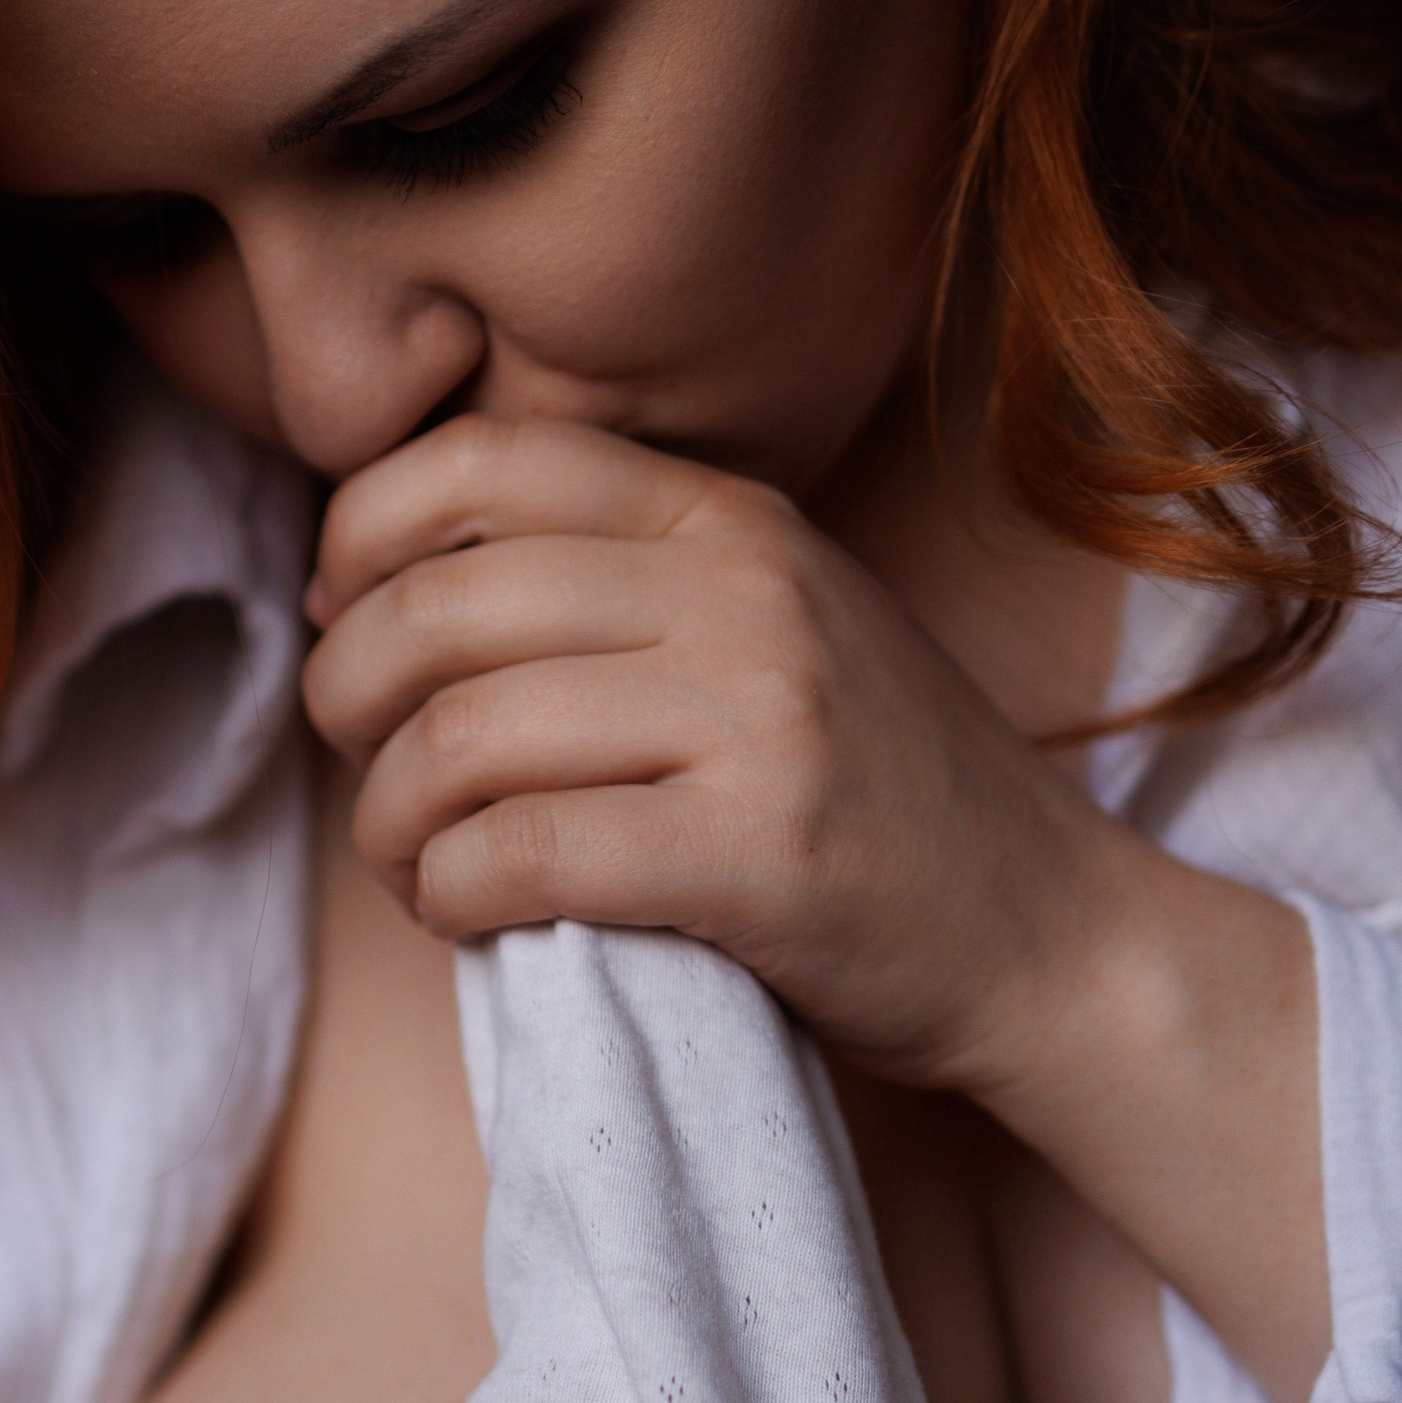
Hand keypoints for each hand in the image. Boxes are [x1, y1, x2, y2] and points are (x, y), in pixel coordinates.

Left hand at [304, 416, 1329, 1402]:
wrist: (1054, 939)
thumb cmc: (876, 802)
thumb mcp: (772, 630)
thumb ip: (617, 587)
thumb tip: (367, 591)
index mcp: (732, 519)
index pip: (475, 463)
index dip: (359, 543)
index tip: (346, 628)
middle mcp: (746, 592)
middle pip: (434, 608)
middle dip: (349, 704)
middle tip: (372, 780)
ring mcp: (760, 718)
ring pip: (458, 739)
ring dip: (389, 826)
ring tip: (417, 868)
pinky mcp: (759, 856)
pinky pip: (519, 855)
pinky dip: (451, 898)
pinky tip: (473, 918)